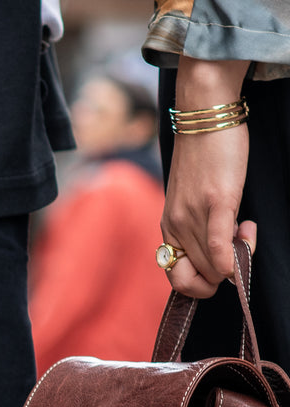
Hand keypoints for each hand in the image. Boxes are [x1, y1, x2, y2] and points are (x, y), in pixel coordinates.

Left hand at [163, 55, 251, 297]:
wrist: (204, 115)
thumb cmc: (204, 156)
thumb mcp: (193, 199)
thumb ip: (201, 228)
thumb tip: (223, 254)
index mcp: (169, 229)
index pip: (179, 280)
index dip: (203, 283)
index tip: (220, 262)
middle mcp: (177, 227)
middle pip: (201, 277)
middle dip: (225, 272)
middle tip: (240, 241)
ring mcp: (194, 216)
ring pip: (213, 267)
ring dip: (238, 256)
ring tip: (245, 228)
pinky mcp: (215, 202)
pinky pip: (219, 249)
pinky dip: (233, 259)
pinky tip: (247, 236)